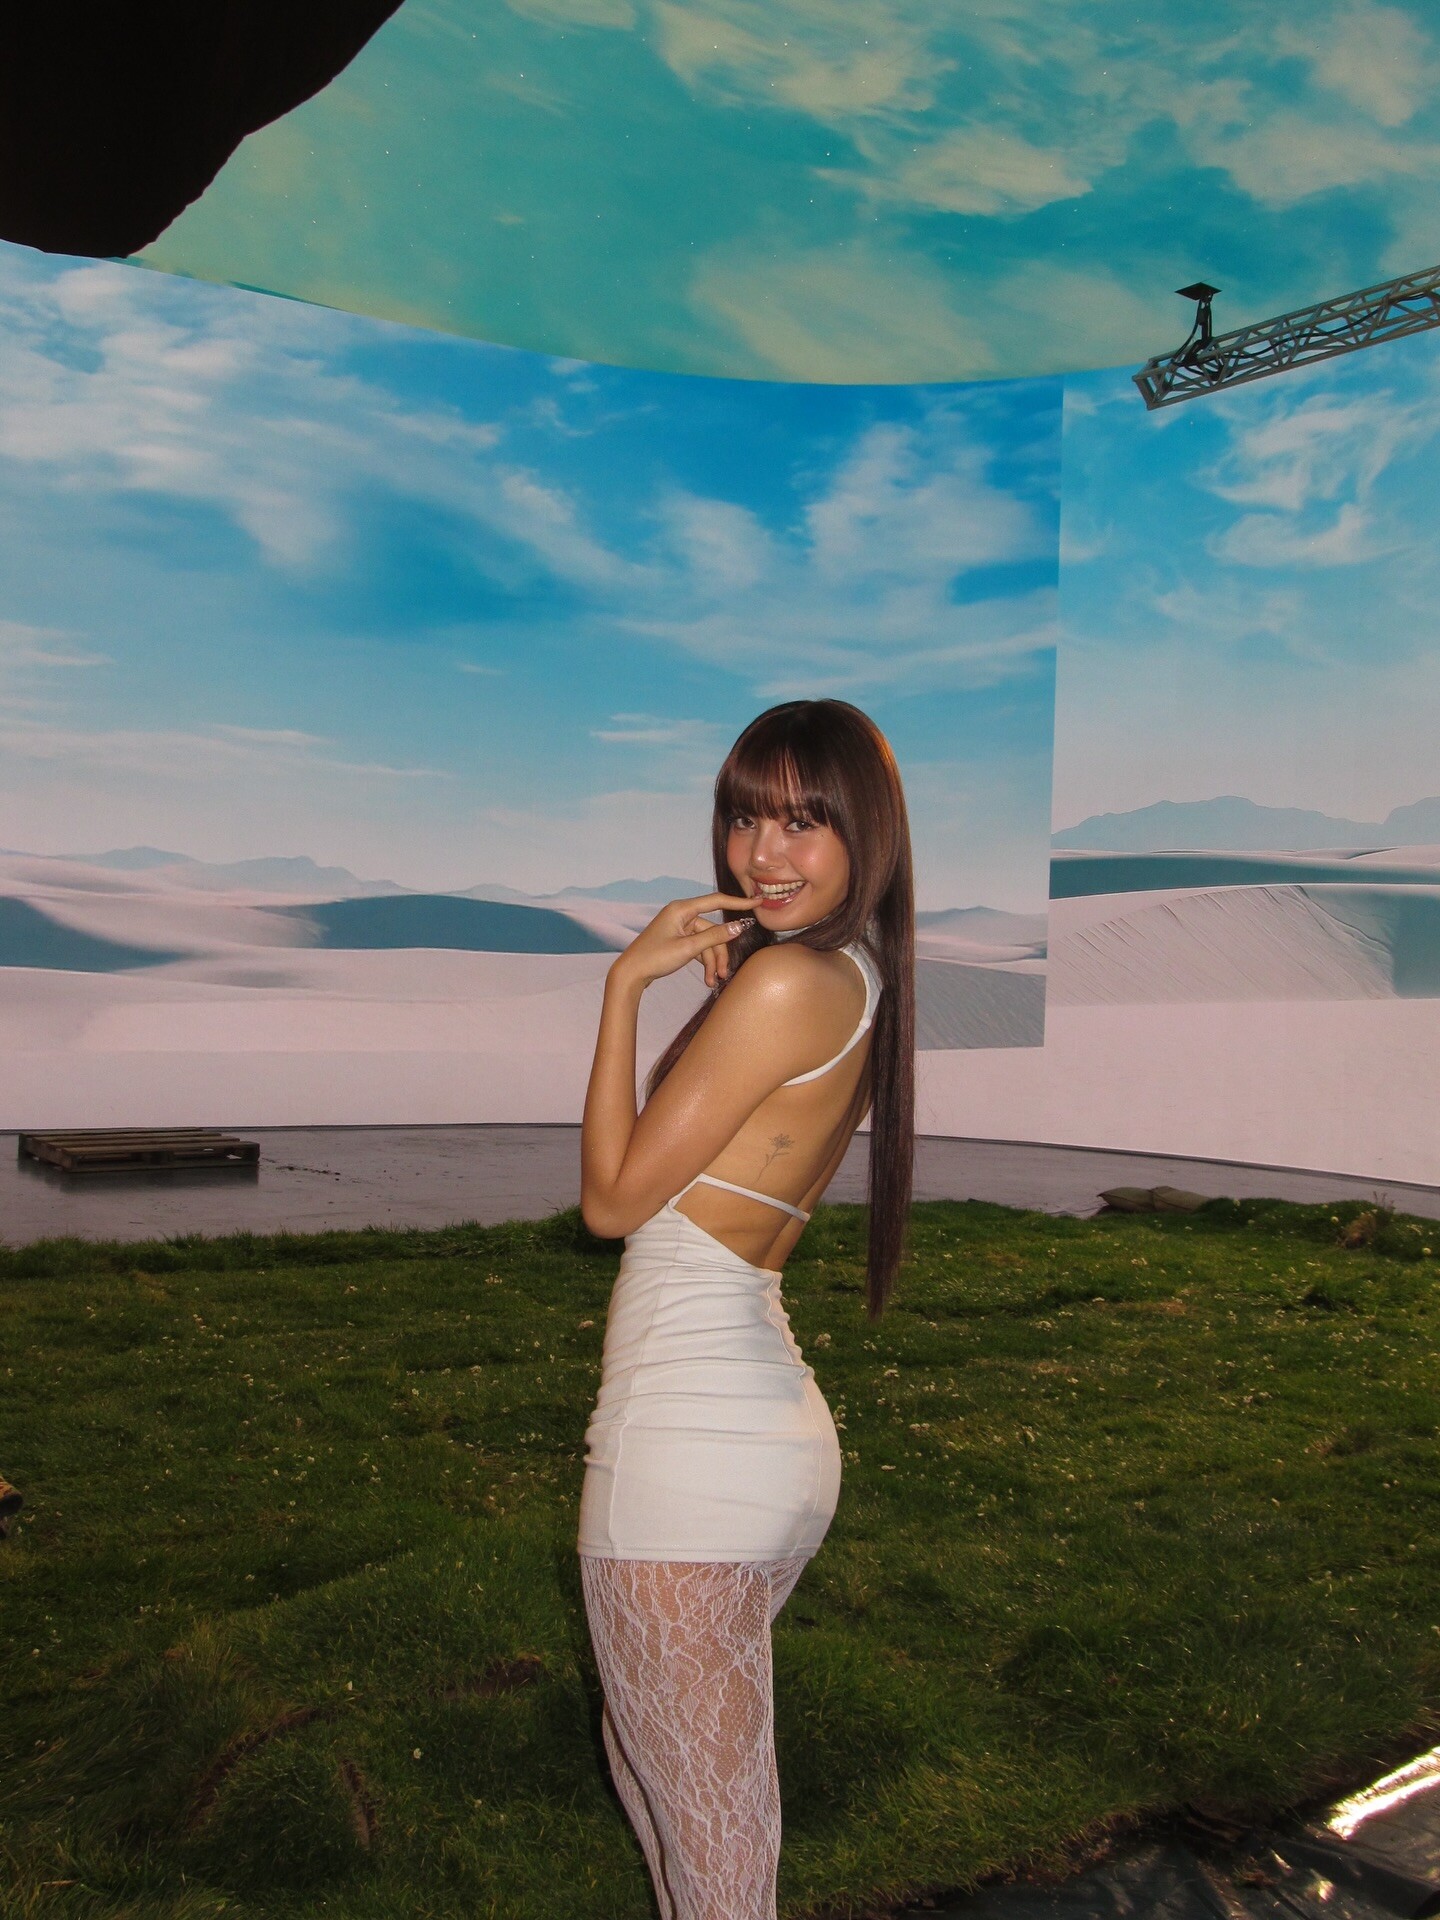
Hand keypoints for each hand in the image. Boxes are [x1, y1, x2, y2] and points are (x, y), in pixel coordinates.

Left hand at [613, 892, 753, 990]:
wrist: (630, 974)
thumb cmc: (655, 958)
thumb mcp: (688, 948)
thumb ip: (715, 937)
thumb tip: (740, 926)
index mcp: (682, 909)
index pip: (716, 901)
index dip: (738, 903)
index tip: (758, 902)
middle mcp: (681, 914)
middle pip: (713, 930)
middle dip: (720, 952)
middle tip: (725, 973)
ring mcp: (679, 927)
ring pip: (707, 941)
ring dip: (712, 961)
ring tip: (714, 981)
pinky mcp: (678, 939)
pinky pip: (698, 947)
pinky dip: (704, 962)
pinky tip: (708, 978)